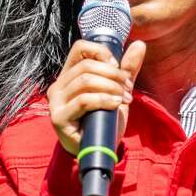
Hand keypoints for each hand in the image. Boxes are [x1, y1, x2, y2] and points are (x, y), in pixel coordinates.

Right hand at [47, 39, 146, 156]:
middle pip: (85, 65)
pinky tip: (115, 104)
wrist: (100, 150)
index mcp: (69, 75)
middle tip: (127, 87)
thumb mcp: (117, 91)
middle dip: (112, 74)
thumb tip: (139, 45)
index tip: (118, 66)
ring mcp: (56, 102)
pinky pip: (83, 101)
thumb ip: (127, 70)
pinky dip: (103, 100)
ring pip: (85, 81)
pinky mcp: (59, 118)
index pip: (79, 48)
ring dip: (110, 87)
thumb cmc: (104, 120)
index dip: (101, 52)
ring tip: (123, 98)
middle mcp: (58, 86)